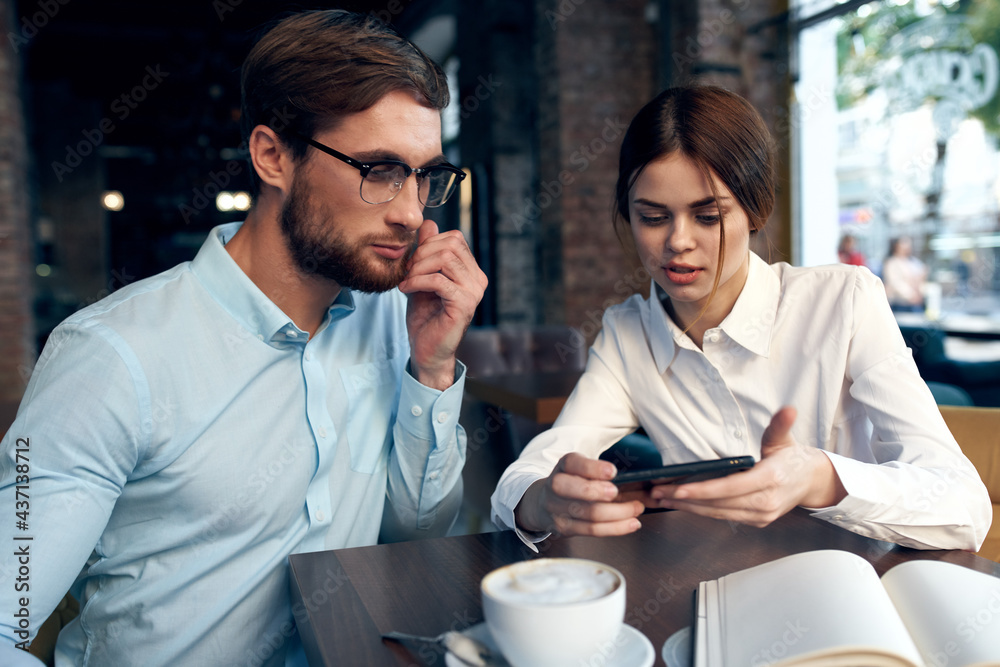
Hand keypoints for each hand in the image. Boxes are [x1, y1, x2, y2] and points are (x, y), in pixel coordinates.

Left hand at [399, 220, 487, 389]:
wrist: (426, 350)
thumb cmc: (425, 316)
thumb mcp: (422, 277)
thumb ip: (426, 252)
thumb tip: (428, 223)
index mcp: (471, 271)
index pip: (455, 238)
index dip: (429, 244)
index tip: (412, 262)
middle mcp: (478, 280)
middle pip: (451, 245)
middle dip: (422, 254)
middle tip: (407, 271)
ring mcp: (474, 292)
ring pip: (445, 260)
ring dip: (418, 268)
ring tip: (406, 281)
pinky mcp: (464, 305)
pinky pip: (439, 280)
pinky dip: (417, 281)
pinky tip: (406, 289)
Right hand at [514, 453, 644, 537]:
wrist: (542, 503)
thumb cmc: (571, 483)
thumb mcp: (580, 470)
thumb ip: (602, 473)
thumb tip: (641, 482)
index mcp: (562, 467)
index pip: (572, 463)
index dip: (592, 468)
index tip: (612, 471)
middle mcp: (556, 486)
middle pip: (577, 491)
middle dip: (600, 492)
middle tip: (618, 492)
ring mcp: (558, 510)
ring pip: (590, 514)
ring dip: (618, 513)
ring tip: (637, 509)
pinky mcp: (565, 528)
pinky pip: (593, 530)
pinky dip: (616, 527)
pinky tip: (631, 523)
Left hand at [651, 407, 845, 526]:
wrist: (812, 482)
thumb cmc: (793, 459)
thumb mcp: (785, 439)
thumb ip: (780, 425)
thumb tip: (788, 409)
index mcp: (772, 479)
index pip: (731, 488)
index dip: (703, 490)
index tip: (678, 489)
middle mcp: (766, 502)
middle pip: (719, 504)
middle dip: (686, 499)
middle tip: (658, 492)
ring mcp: (762, 515)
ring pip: (719, 514)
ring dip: (689, 507)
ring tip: (663, 498)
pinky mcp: (757, 521)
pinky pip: (725, 517)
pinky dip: (703, 511)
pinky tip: (684, 504)